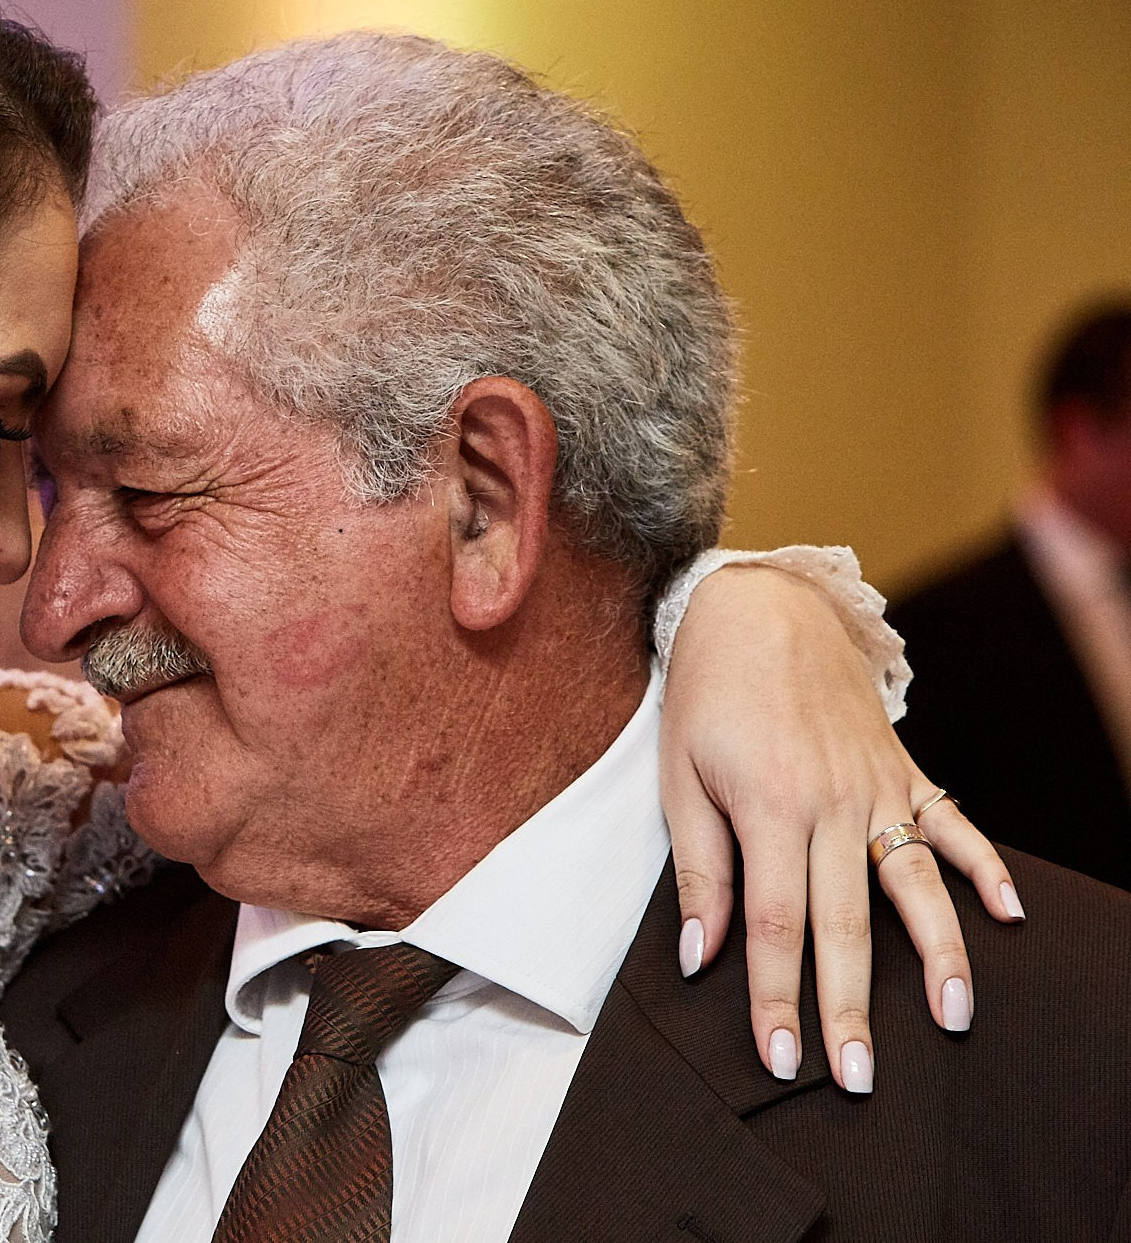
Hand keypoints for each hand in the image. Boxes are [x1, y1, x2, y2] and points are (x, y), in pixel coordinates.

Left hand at [660, 564, 1020, 1092]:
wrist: (757, 608)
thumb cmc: (707, 695)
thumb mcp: (678, 777)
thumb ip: (698, 869)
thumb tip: (699, 955)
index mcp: (767, 806)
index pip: (776, 925)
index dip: (777, 996)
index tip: (780, 1057)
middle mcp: (832, 802)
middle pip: (845, 923)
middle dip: (850, 1005)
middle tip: (858, 1078)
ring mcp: (876, 784)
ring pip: (914, 882)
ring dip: (938, 954)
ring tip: (953, 1018)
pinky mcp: (903, 767)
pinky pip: (952, 821)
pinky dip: (983, 867)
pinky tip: (1007, 914)